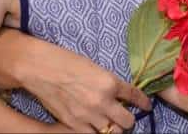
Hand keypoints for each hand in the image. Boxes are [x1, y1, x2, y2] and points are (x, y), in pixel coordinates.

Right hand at [20, 47, 150, 132]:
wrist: (40, 68)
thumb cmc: (66, 61)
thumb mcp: (95, 67)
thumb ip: (108, 83)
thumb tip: (118, 94)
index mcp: (109, 83)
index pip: (134, 96)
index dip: (143, 102)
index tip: (147, 105)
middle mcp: (102, 101)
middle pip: (127, 121)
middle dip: (128, 119)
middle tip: (125, 115)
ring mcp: (87, 115)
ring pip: (112, 132)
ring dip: (113, 127)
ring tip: (110, 122)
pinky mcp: (73, 124)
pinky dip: (96, 132)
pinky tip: (95, 126)